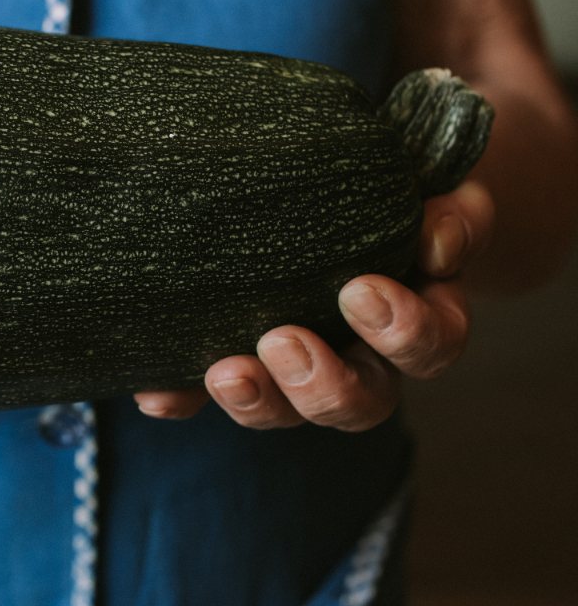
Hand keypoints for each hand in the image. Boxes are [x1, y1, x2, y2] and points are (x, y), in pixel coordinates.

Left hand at [134, 181, 494, 429]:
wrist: (339, 194)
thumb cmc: (392, 195)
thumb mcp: (430, 193)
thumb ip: (450, 215)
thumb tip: (439, 241)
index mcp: (418, 321)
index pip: (431, 346)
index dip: (403, 331)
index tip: (360, 290)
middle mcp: (363, 362)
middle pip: (360, 404)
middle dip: (322, 383)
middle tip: (283, 341)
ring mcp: (295, 372)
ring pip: (286, 412)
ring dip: (257, 401)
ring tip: (226, 372)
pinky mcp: (238, 363)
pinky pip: (206, 395)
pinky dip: (181, 398)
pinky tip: (155, 393)